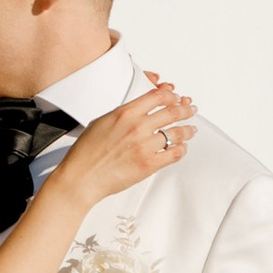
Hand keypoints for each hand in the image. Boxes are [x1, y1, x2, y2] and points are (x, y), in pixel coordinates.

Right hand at [55, 80, 193, 210]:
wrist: (82, 176)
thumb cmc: (87, 153)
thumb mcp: (101, 122)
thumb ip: (122, 114)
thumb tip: (138, 110)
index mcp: (125, 113)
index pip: (157, 97)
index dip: (171, 96)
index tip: (175, 98)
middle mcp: (137, 127)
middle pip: (172, 112)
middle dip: (185, 110)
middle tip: (189, 110)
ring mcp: (145, 145)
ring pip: (176, 133)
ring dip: (187, 131)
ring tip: (190, 130)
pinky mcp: (149, 164)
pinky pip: (174, 154)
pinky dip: (181, 150)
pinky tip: (181, 148)